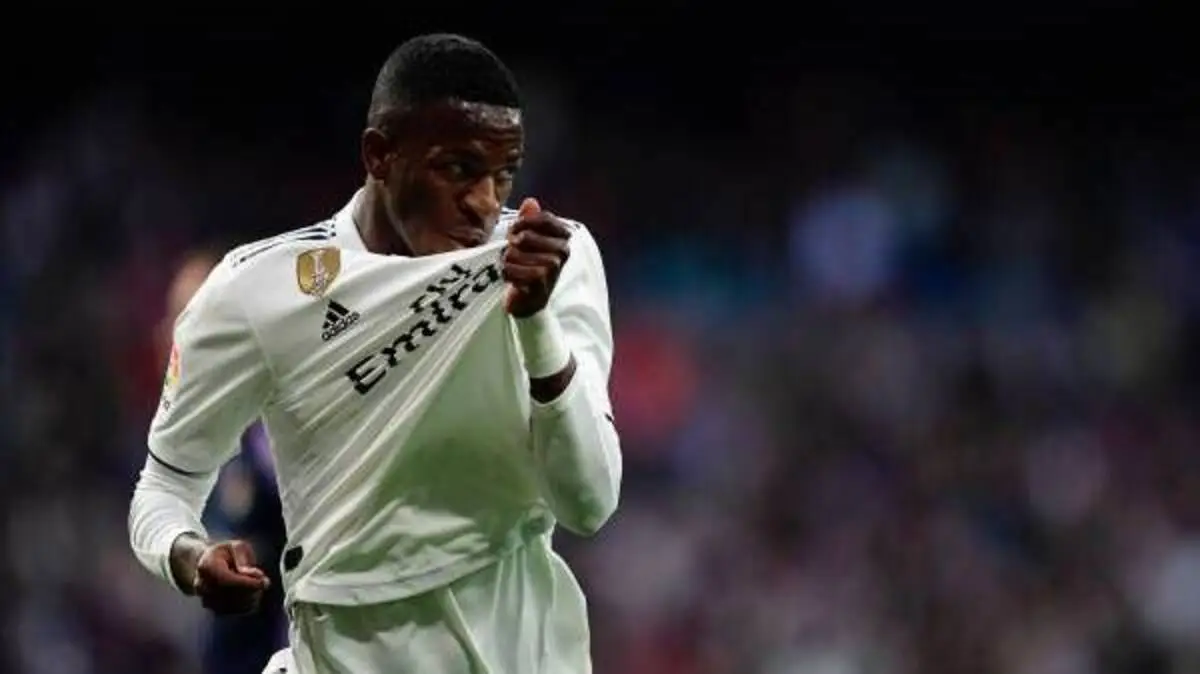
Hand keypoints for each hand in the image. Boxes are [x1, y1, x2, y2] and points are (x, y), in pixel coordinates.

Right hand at [193, 539, 269, 614]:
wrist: (209, 565)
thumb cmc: (227, 553)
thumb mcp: (237, 546)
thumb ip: (243, 558)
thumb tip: (252, 575)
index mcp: (206, 566)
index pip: (226, 579)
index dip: (247, 583)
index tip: (264, 581)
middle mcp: (202, 585)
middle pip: (231, 595)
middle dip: (252, 589)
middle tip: (265, 581)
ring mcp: (206, 599)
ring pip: (234, 606)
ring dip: (252, 597)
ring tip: (258, 585)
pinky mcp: (215, 609)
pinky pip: (236, 611)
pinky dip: (248, 604)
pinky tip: (253, 593)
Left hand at [504, 198, 570, 317]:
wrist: (530, 301)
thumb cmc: (529, 265)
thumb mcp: (529, 239)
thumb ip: (529, 220)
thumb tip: (531, 202)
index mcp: (565, 236)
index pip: (542, 218)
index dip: (521, 223)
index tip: (514, 232)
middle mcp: (563, 251)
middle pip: (525, 237)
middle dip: (512, 246)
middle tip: (514, 256)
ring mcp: (553, 267)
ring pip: (514, 254)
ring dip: (508, 262)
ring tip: (515, 269)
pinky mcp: (540, 283)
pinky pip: (511, 269)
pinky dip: (506, 274)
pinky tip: (512, 279)